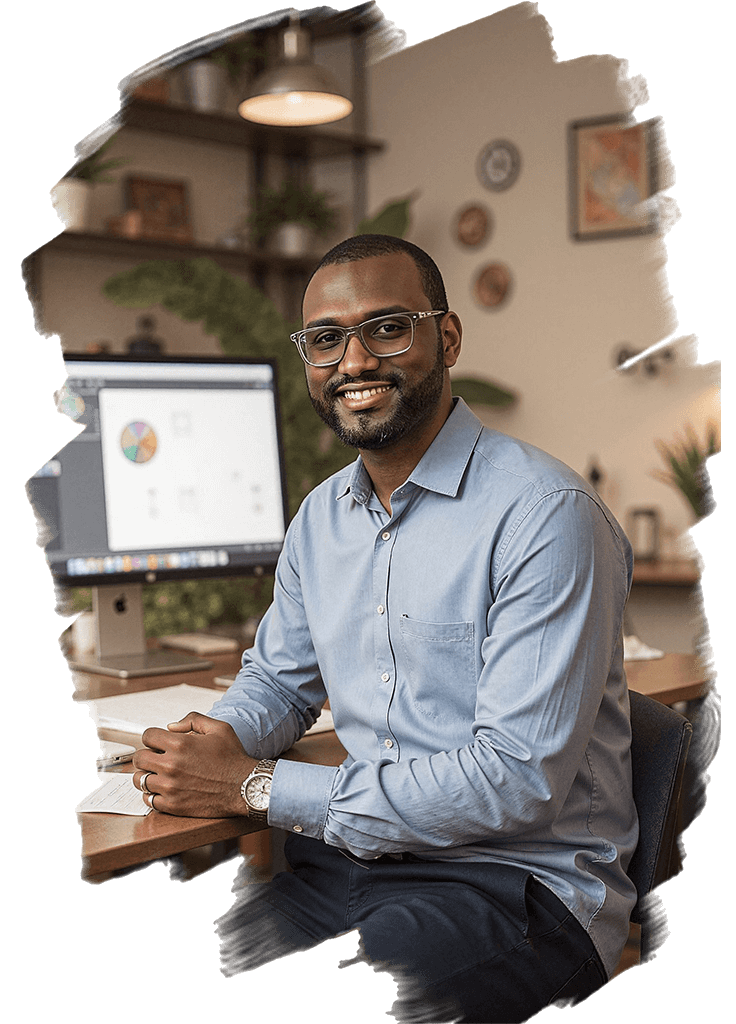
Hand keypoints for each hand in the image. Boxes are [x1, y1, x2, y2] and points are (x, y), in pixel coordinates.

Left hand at [132, 712, 257, 817]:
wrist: (244, 786)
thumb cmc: (233, 757)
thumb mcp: (218, 728)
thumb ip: (192, 720)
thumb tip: (171, 726)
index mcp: (180, 744)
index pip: (147, 736)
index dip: (152, 738)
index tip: (159, 743)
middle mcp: (171, 765)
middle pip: (139, 758)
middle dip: (146, 755)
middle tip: (156, 759)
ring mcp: (170, 787)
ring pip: (139, 780)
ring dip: (146, 775)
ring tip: (157, 775)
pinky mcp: (173, 805)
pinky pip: (148, 800)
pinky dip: (152, 795)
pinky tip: (162, 790)